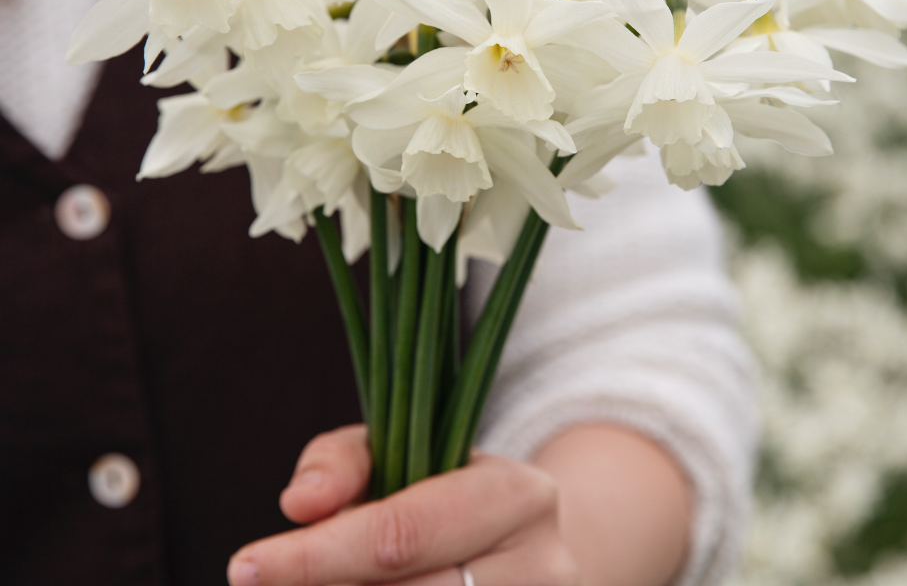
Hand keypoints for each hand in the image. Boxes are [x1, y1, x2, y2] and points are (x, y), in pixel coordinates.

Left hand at [227, 424, 577, 585]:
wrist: (532, 555)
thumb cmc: (448, 498)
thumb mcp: (404, 454)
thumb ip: (343, 462)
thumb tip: (299, 504)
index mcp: (517, 495)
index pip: (402, 534)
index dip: (317, 556)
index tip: (245, 565)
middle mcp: (541, 567)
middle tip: (263, 584)